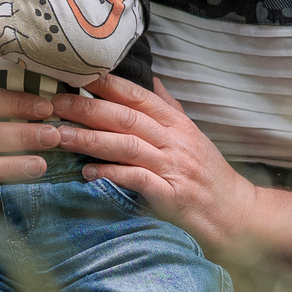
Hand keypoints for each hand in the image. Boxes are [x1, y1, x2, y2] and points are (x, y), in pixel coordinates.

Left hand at [50, 74, 254, 253]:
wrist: (238, 215)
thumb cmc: (209, 176)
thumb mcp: (192, 136)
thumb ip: (169, 109)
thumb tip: (151, 80)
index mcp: (178, 125)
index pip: (139, 97)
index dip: (108, 85)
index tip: (76, 76)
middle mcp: (175, 142)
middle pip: (126, 118)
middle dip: (87, 109)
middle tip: (54, 104)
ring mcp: (174, 169)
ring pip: (127, 146)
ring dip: (90, 139)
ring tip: (59, 136)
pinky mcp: (172, 197)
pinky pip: (137, 180)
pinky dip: (111, 175)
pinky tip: (87, 173)